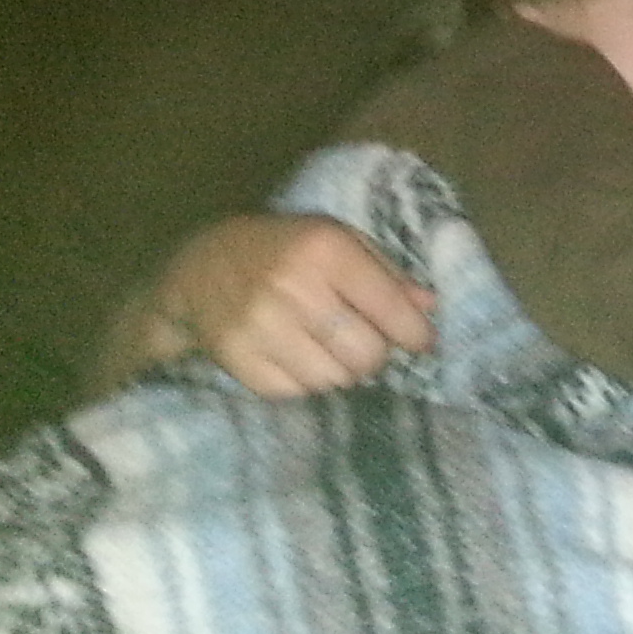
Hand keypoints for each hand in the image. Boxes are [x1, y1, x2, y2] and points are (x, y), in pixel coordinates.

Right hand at [134, 213, 437, 398]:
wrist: (201, 268)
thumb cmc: (286, 250)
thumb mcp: (338, 240)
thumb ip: (387, 272)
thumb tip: (430, 307)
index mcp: (326, 249)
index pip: (390, 307)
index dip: (415, 333)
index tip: (422, 342)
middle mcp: (294, 288)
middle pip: (366, 355)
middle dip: (375, 354)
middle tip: (364, 342)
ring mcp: (262, 327)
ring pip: (334, 381)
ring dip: (340, 371)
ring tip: (327, 347)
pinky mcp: (239, 360)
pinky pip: (297, 393)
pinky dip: (306, 382)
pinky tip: (297, 356)